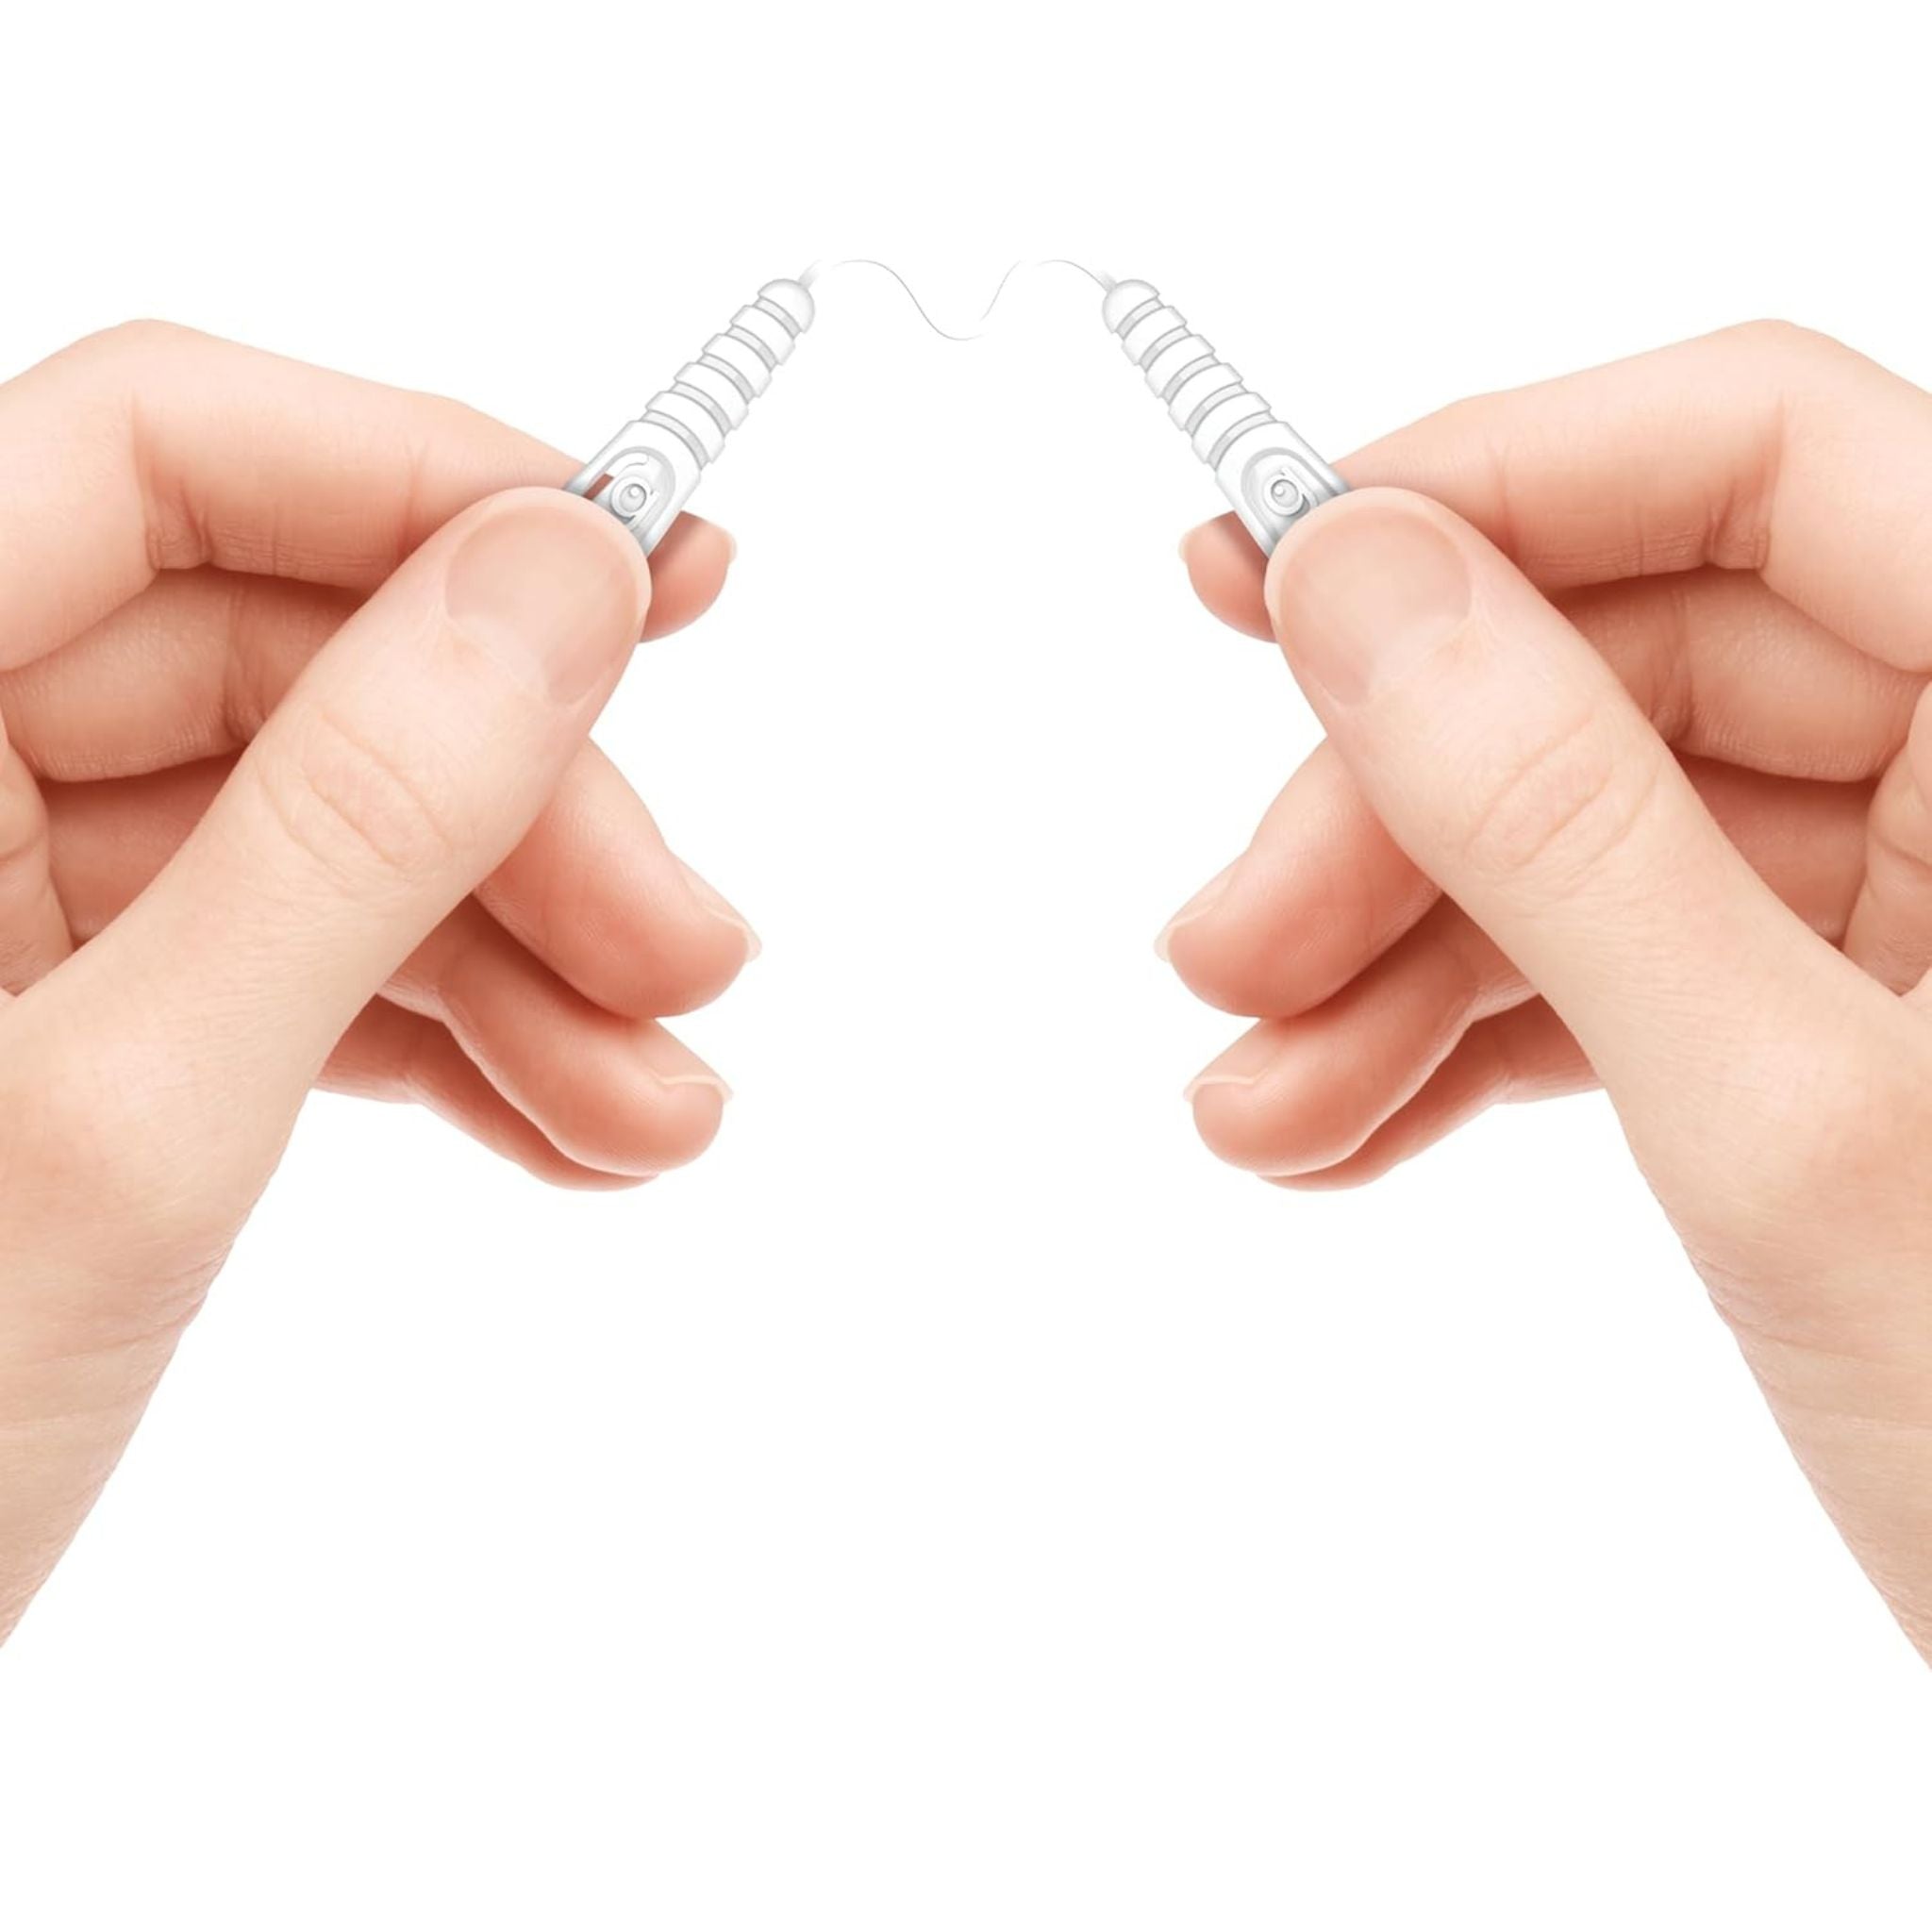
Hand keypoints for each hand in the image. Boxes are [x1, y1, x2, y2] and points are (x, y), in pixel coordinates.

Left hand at [0, 323, 750, 1638]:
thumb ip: (351, 828)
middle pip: (292, 670)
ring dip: (523, 959)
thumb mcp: (124, 1125)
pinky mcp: (66, 1024)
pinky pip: (296, 963)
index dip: (431, 484)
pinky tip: (573, 1126)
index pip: (167, 455)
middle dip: (525, 815)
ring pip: (322, 833)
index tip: (660, 580)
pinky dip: (450, 1038)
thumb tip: (561, 584)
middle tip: (694, 952)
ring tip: (657, 1106)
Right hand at [1166, 323, 1931, 1661]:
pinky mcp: (1857, 1023)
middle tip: (1222, 953)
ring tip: (1255, 1107)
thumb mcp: (1794, 1127)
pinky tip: (1341, 1125)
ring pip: (1599, 834)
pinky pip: (1625, 963)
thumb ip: (1568, 831)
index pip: (1754, 454)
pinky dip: (1468, 1038)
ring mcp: (1931, 905)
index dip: (1486, 485)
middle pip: (1629, 670)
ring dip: (1394, 959)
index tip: (1252, 578)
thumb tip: (1355, 579)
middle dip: (1393, 816)